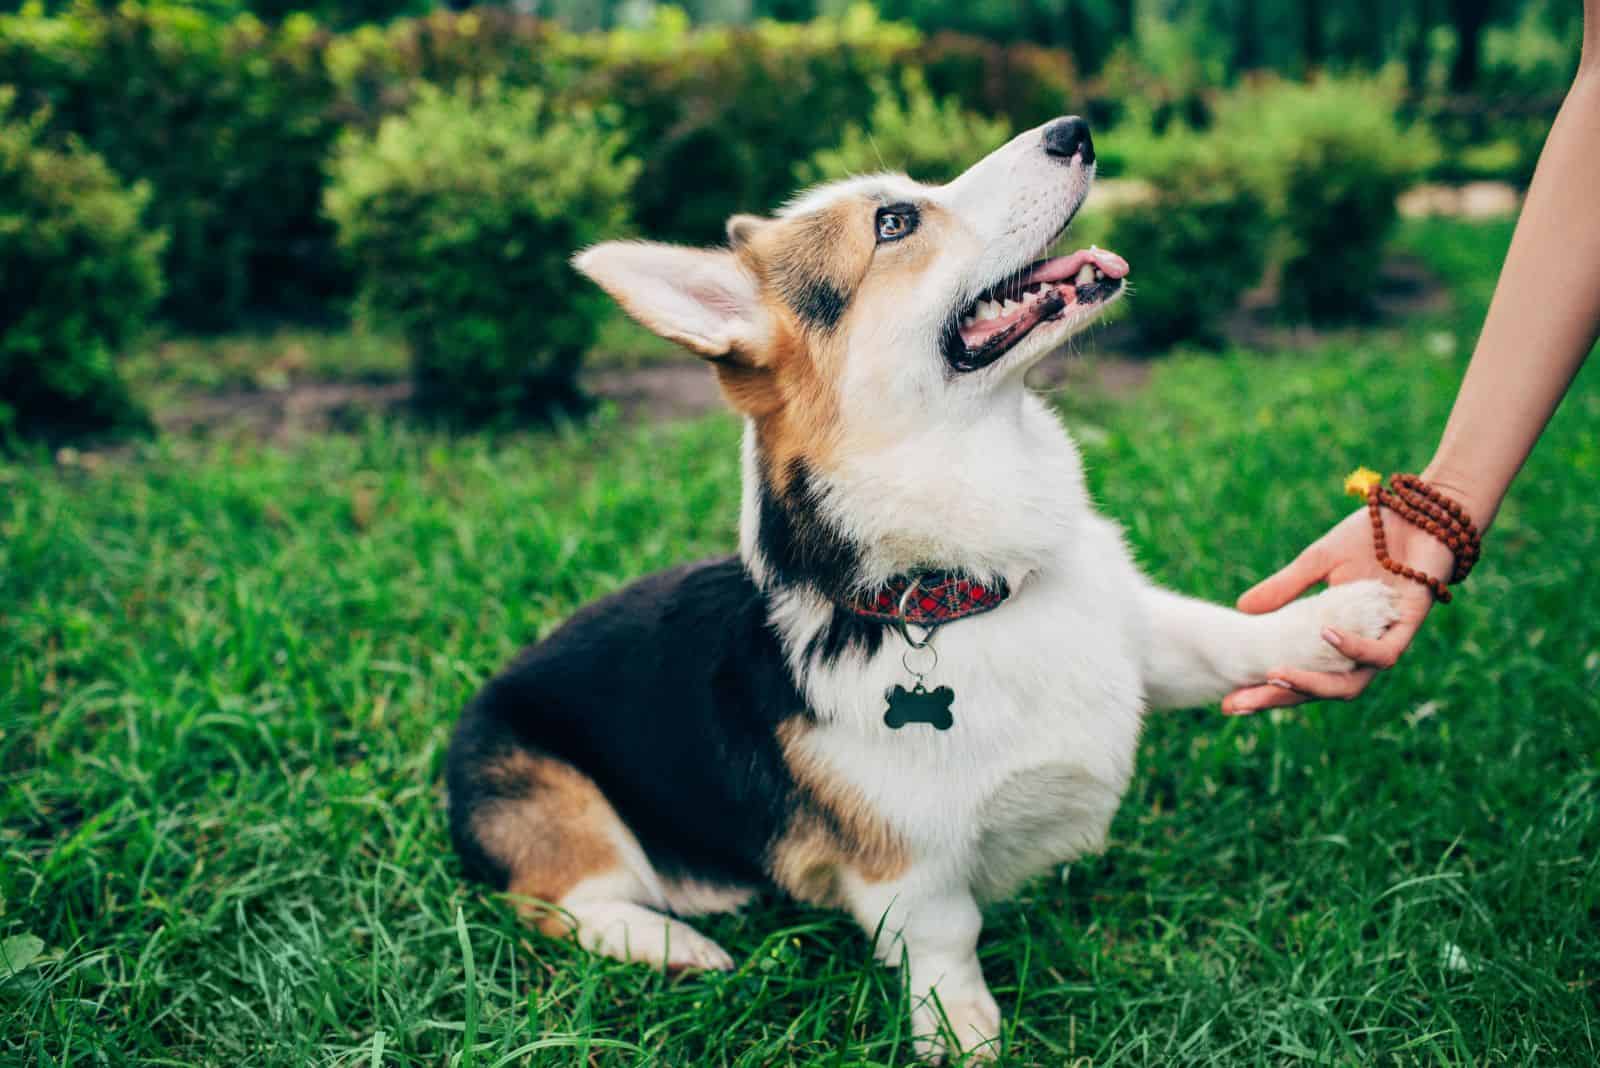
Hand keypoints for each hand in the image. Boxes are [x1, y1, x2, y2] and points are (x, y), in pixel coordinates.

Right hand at [1221, 507, 1453, 714]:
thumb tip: (1241, 608)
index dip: (1266, 691)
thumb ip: (1285, 587)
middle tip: (1237, 704)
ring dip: (1310, 684)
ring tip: (1274, 674)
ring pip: (1349, 686)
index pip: (1299, 674)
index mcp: (1337, 639)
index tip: (1229, 702)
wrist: (1420, 514)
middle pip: (1318, 691)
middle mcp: (1359, 651)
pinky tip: (1325, 634)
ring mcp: (1384, 644)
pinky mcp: (1408, 629)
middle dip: (1277, 698)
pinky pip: (1380, 654)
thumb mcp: (1318, 561)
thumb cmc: (1372, 537)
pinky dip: (1351, 648)